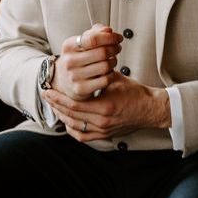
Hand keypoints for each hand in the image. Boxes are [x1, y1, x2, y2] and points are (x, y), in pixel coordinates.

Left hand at [42, 71, 170, 141]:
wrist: (150, 109)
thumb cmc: (135, 92)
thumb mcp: (115, 78)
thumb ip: (98, 73)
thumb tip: (84, 61)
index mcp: (104, 106)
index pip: (74, 104)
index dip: (58, 99)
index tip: (48, 92)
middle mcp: (102, 121)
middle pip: (71, 116)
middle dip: (56, 106)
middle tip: (46, 97)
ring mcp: (104, 130)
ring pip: (75, 127)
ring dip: (63, 117)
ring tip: (55, 107)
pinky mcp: (106, 135)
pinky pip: (83, 136)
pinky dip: (73, 129)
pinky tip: (68, 121)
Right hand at [52, 23, 122, 100]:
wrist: (64, 80)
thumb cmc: (77, 58)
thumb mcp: (81, 43)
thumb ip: (95, 33)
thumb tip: (108, 31)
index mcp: (69, 46)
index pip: (93, 39)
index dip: (110, 37)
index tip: (118, 38)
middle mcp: (69, 61)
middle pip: (102, 52)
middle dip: (115, 48)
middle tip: (117, 48)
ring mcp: (74, 76)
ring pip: (105, 66)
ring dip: (114, 61)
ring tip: (112, 59)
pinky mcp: (81, 89)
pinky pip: (105, 80)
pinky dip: (111, 74)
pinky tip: (108, 71)